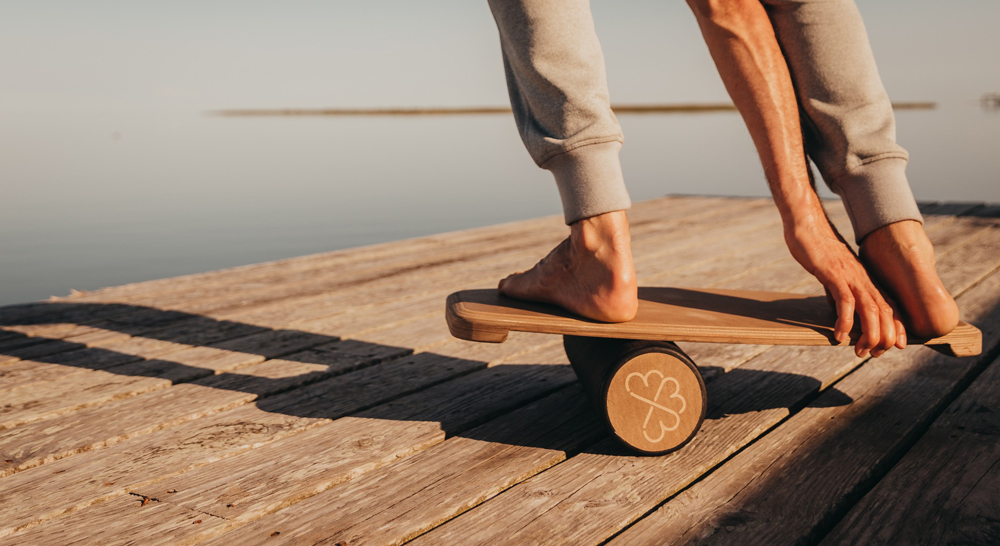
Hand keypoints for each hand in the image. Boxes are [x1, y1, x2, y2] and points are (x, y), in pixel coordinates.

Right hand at [785, 220, 905, 357]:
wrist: (807, 227)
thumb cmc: (817, 251)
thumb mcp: (833, 276)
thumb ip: (838, 292)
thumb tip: (838, 310)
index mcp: (865, 279)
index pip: (889, 306)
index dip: (897, 327)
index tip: (897, 345)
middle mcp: (863, 279)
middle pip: (885, 311)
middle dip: (884, 337)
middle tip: (873, 354)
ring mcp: (850, 276)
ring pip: (871, 309)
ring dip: (869, 334)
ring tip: (860, 351)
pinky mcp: (834, 274)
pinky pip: (845, 301)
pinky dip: (846, 321)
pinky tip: (840, 335)